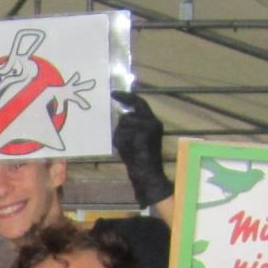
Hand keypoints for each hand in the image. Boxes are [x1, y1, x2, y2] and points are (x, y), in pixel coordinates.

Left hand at [111, 91, 174, 207]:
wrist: (147, 173)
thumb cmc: (138, 159)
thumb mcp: (134, 137)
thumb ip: (129, 125)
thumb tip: (120, 116)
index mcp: (152, 121)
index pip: (139, 103)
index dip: (126, 97)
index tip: (114, 94)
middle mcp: (153, 121)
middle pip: (127, 116)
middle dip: (121, 129)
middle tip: (121, 140)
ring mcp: (150, 126)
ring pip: (124, 124)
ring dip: (120, 136)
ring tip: (128, 149)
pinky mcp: (145, 133)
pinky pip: (124, 133)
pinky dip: (121, 142)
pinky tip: (128, 151)